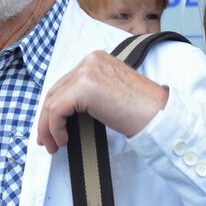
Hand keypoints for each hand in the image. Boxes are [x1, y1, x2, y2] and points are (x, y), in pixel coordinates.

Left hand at [36, 50, 169, 153]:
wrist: (159, 116)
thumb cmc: (140, 111)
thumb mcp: (107, 94)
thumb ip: (87, 94)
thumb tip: (61, 112)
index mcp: (96, 59)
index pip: (65, 85)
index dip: (53, 108)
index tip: (51, 129)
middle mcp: (89, 60)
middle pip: (56, 92)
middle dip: (46, 119)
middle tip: (46, 141)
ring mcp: (86, 71)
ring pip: (52, 102)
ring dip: (48, 127)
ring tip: (54, 146)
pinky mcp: (84, 87)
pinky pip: (57, 110)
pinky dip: (55, 128)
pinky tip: (63, 140)